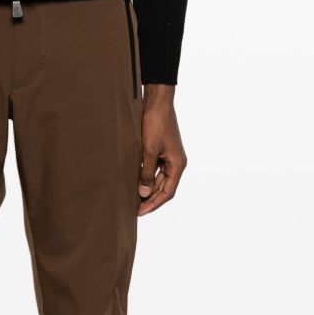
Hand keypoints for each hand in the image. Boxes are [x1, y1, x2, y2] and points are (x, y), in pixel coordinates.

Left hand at [137, 84, 186, 215]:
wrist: (157, 102)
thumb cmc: (155, 124)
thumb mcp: (148, 150)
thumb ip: (147, 173)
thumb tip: (143, 193)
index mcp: (178, 164)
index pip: (168, 192)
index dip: (154, 203)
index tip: (140, 212)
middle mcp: (177, 162)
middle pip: (165, 188)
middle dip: (151, 199)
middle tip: (135, 210)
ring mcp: (170, 156)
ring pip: (160, 180)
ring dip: (149, 190)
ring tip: (135, 199)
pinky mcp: (163, 151)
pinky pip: (156, 170)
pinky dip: (147, 178)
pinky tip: (136, 182)